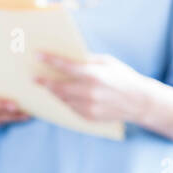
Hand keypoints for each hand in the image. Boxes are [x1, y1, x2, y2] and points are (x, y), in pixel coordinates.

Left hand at [34, 51, 148, 124]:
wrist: (139, 102)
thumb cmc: (123, 77)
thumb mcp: (108, 62)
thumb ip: (88, 61)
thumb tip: (68, 58)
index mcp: (95, 75)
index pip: (66, 66)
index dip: (50, 60)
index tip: (37, 55)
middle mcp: (90, 92)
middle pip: (59, 87)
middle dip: (45, 82)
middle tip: (33, 78)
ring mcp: (89, 107)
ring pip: (63, 99)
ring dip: (53, 93)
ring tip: (45, 86)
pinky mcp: (90, 117)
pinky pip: (71, 108)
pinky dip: (65, 101)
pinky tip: (61, 96)